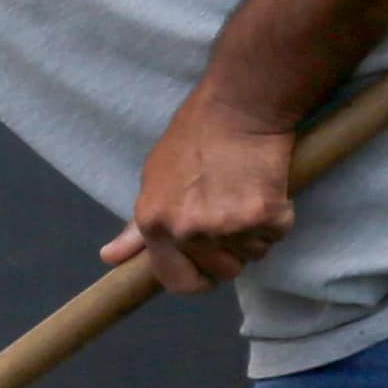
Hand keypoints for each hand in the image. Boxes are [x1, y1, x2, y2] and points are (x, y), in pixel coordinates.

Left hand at [106, 89, 296, 293]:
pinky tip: (266, 187)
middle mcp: (187, 230)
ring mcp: (225, 225)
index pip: (177, 281)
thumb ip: (136, 226)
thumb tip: (110, 258)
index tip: (209, 266)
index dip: (198, 278)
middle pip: (222, 271)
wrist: (238, 105)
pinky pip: (276, 235)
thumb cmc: (194, 135)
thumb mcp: (153, 178)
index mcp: (154, 223)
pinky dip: (278, 216)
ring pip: (253, 254)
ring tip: (247, 194)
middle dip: (233, 250)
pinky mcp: (263, 216)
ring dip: (256, 233)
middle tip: (234, 211)